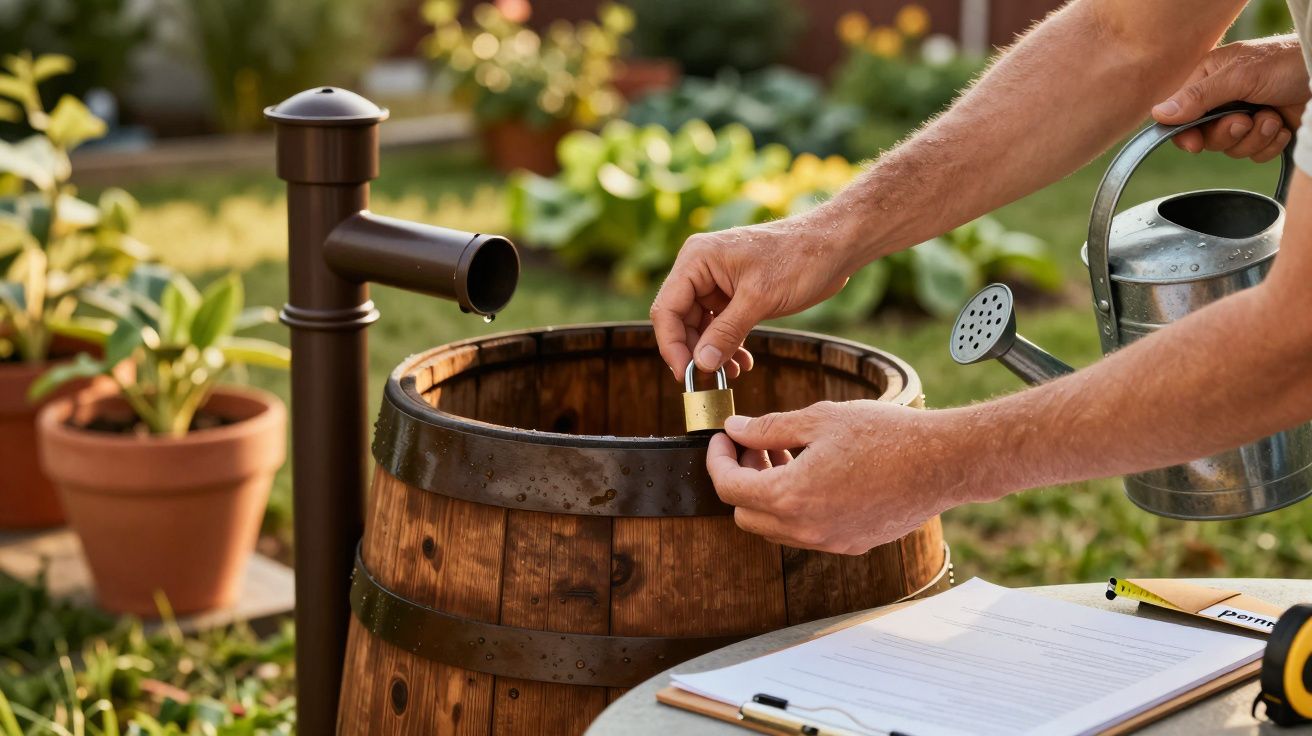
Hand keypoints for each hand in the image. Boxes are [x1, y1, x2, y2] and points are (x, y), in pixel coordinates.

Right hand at [650, 216, 857, 375]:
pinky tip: (742, 363)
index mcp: (697, 260)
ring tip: (732, 374)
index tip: (687, 375)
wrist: (834, 246)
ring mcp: (718, 282)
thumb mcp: (760, 299)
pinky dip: (728, 345)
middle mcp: (701, 269)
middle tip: (710, 380)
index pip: (668, 308)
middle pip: (680, 319)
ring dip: (713, 352)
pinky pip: (720, 325)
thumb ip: (726, 333)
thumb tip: (700, 364)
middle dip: (695, 351)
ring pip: (700, 326)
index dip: (672, 344)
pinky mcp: (735, 294)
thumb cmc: (798, 259)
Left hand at [707, 401, 980, 553]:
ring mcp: (829, 541)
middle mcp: (805, 529)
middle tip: (752, 446)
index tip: (723, 439)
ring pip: (774, 527)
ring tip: (784, 454)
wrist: (943, 463)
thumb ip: (769, 428)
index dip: (717, 460)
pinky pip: (805, 531)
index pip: (729, 487)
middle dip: (739, 479)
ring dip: (767, 494)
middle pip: (745, 514)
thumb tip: (736, 431)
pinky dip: (795, 507)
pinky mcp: (850, 544)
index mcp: (791, 496)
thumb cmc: (886, 435)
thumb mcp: (819, 420)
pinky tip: (813, 473)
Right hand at [1152, 35, 1307, 162]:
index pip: (1180, 116)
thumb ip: (1198, 96)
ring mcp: (1245, 117)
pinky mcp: (1265, 132)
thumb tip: (1157, 114)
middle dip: (1229, 133)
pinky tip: (1282, 126)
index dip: (1185, 134)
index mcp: (1208, 80)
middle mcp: (1223, 100)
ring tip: (1271, 117)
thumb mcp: (1238, 76)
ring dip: (1254, 138)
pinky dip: (1270, 144)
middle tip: (1245, 119)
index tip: (1194, 144)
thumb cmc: (1286, 62)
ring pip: (1232, 149)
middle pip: (1206, 138)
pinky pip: (1255, 154)